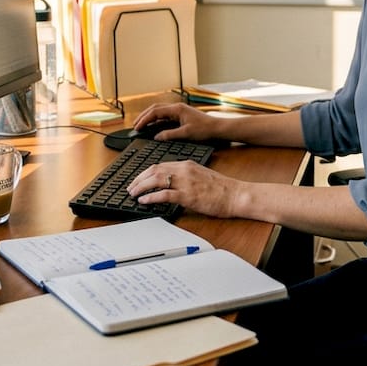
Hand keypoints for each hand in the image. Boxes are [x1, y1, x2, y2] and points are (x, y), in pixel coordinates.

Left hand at [126, 159, 241, 218]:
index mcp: (187, 164)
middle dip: (139, 179)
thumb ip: (185, 177)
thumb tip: (171, 185)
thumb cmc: (222, 189)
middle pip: (154, 170)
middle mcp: (184, 170)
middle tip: (131, 187)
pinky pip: (164, 195)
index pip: (160, 165)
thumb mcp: (200, 176)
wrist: (235, 195)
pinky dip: (151, 197)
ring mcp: (185, 182)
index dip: (146, 173)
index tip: (138, 179)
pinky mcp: (188, 195)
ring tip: (133, 194)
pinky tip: (144, 201)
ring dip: (141, 187)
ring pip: (155, 180)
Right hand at [132, 103, 222, 140]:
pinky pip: (165, 115)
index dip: (144, 119)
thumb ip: (170, 135)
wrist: (218, 129)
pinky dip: (157, 120)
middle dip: (144, 116)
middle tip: (135, 125)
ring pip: (160, 111)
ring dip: (150, 117)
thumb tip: (157, 137)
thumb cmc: (205, 130)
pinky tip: (154, 126)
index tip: (137, 127)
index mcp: (177, 109)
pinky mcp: (182, 115)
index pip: (155, 112)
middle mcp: (177, 108)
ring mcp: (179, 111)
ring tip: (141, 124)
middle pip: (155, 108)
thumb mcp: (186, 134)